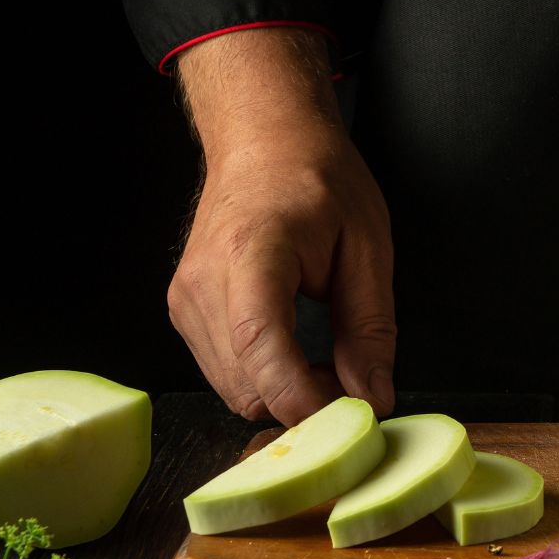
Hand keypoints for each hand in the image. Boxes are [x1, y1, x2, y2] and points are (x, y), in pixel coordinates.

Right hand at [168, 28, 395, 424]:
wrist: (264, 141)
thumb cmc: (319, 180)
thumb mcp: (367, 248)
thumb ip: (371, 328)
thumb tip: (374, 398)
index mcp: (250, 253)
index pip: (261, 346)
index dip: (302, 397)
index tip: (349, 416)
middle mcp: (202, 282)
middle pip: (246, 384)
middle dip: (306, 403)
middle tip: (357, 383)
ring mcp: (184, 300)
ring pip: (234, 389)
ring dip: (286, 395)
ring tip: (331, 363)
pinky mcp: (184, 312)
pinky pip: (225, 372)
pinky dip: (266, 379)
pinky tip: (300, 354)